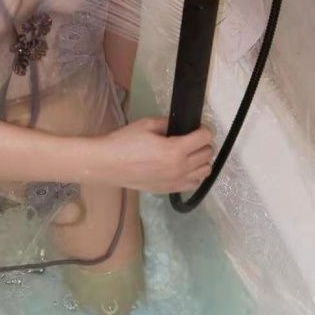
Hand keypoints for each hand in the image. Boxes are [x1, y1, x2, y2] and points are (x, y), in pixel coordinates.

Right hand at [97, 117, 213, 192]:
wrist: (107, 164)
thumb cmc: (124, 142)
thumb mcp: (147, 124)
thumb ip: (168, 123)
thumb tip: (180, 126)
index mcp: (175, 149)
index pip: (204, 138)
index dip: (204, 129)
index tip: (197, 128)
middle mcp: (180, 168)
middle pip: (207, 154)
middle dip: (203, 144)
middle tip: (192, 139)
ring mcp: (176, 182)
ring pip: (205, 171)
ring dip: (201, 160)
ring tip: (189, 155)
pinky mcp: (169, 190)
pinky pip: (194, 184)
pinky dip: (194, 175)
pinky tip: (184, 169)